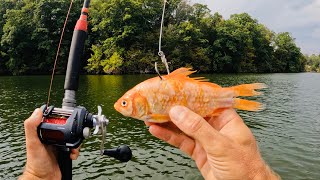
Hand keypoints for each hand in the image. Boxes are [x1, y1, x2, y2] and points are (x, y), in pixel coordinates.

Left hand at [20, 109, 79, 179]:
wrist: (44, 178)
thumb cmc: (36, 164)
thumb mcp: (32, 143)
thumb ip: (32, 126)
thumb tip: (37, 111)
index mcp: (44, 133)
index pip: (54, 120)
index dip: (62, 118)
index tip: (68, 118)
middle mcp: (52, 138)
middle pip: (67, 128)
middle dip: (73, 131)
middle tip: (75, 134)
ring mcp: (59, 145)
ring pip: (72, 137)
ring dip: (76, 142)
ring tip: (73, 147)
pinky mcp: (65, 152)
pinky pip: (75, 147)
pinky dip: (76, 150)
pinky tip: (72, 154)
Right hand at [146, 106, 279, 179]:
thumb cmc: (244, 167)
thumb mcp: (220, 144)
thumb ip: (198, 128)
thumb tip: (178, 112)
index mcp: (226, 119)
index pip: (205, 101)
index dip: (189, 95)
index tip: (173, 91)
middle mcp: (215, 127)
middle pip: (191, 114)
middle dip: (174, 110)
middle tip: (156, 104)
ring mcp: (206, 140)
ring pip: (183, 128)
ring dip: (167, 123)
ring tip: (151, 116)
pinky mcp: (198, 152)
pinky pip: (181, 141)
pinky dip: (168, 136)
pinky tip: (157, 130)